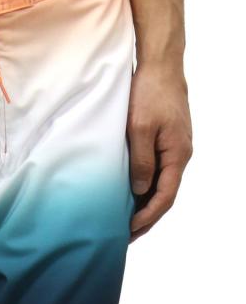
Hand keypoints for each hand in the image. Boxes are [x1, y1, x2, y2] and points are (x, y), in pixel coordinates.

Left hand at [127, 60, 192, 241]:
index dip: (147, 217)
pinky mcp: (165, 142)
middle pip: (164, 196)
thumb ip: (141, 161)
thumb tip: (140, 190)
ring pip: (160, 185)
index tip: (129, 230)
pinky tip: (129, 194)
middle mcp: (179, 156)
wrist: (160, 66)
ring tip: (125, 222)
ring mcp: (173, 149)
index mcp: (178, 155)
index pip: (165, 197)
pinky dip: (144, 188)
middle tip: (125, 236)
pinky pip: (156, 171)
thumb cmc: (149, 94)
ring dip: (145, 205)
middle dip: (147, 218)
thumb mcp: (140, 129)